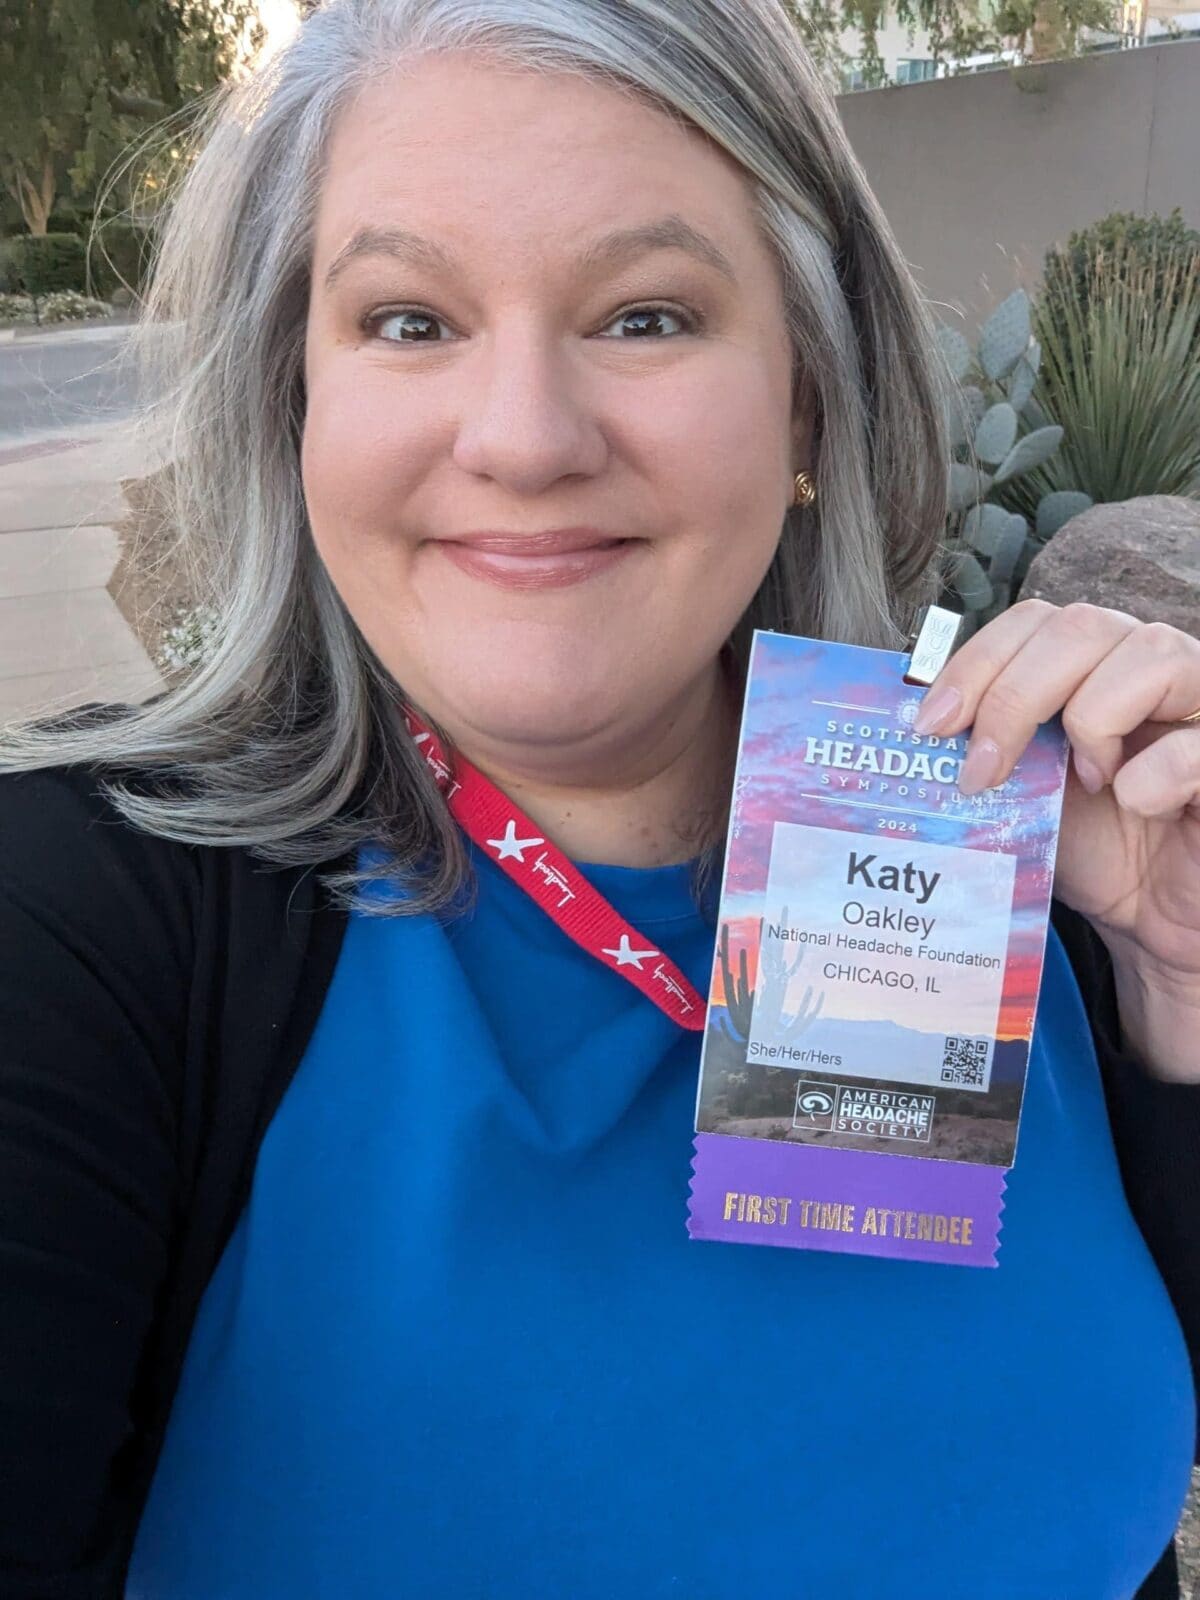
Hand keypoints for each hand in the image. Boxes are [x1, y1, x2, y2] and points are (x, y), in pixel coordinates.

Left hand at [912, 599, 1199, 1079]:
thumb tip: (903, 729)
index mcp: (1094, 663)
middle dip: (1012, 694)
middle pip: (1081, 625)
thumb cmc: (1092, 850)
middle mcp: (1152, 666)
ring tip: (1082, 783)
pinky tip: (1138, 806)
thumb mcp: (1021, 792)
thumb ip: (984, 748)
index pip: (1034, 620)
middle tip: (981, 770)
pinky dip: (1153, 775)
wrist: (1156, 924)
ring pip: (1151, 653)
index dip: (977, 662)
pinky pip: (1196, 743)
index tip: (929, 726)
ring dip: (1091, 720)